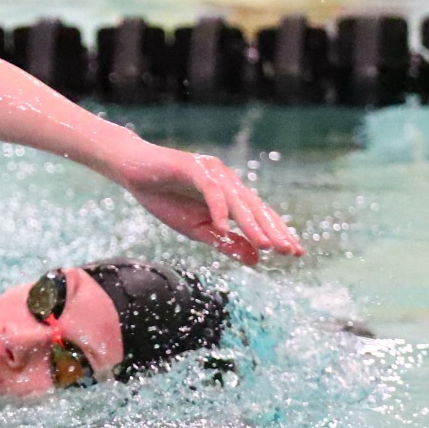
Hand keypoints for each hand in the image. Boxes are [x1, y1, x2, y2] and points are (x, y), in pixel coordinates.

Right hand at [109, 142, 304, 265]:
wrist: (133, 171)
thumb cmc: (165, 198)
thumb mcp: (197, 230)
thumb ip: (225, 243)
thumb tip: (256, 260)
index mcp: (231, 196)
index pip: (260, 216)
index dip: (277, 233)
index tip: (294, 254)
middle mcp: (228, 181)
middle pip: (256, 208)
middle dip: (274, 231)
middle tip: (289, 251)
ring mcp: (212, 172)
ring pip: (238, 201)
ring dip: (252, 224)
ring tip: (265, 244)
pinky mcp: (193, 167)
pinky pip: (211, 190)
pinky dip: (218, 208)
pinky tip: (224, 227)